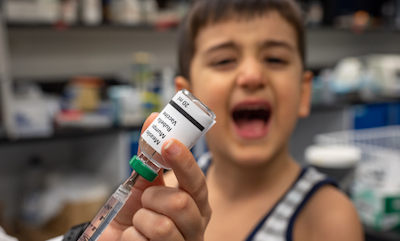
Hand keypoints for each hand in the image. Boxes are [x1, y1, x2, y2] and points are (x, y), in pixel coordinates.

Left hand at [99, 113, 210, 240]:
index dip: (184, 162)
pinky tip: (135, 237)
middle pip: (181, 203)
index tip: (168, 143)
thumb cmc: (136, 213)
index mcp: (196, 203)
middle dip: (153, 198)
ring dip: (141, 218)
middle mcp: (196, 225)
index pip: (197, 181)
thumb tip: (153, 119)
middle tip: (145, 200)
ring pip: (162, 226)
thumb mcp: (143, 183)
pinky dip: (130, 236)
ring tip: (139, 221)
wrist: (119, 239)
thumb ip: (150, 155)